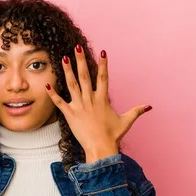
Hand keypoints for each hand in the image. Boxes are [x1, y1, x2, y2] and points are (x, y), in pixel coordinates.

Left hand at [45, 46, 151, 161]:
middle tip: (76, 47)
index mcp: (102, 99)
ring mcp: (79, 106)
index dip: (103, 64)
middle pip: (85, 76)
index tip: (103, 52)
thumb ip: (136, 111)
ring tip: (63, 58)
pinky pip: (59, 102)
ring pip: (72, 85)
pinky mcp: (70, 114)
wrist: (100, 147)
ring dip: (67, 71)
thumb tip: (149, 106)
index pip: (103, 77)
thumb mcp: (126, 121)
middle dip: (80, 60)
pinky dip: (53, 93)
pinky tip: (47, 84)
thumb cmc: (112, 135)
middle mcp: (90, 99)